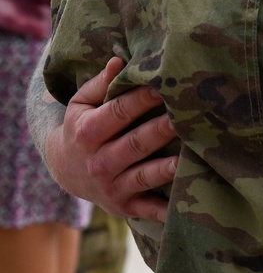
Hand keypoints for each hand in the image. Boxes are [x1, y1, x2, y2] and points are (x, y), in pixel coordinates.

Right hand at [43, 57, 177, 222]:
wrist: (64, 171)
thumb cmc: (82, 127)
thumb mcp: (81, 104)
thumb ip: (101, 83)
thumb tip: (119, 61)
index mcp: (87, 133)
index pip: (118, 113)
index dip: (142, 99)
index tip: (165, 85)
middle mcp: (99, 162)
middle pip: (135, 144)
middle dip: (160, 130)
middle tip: (185, 116)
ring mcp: (112, 186)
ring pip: (143, 176)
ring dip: (166, 168)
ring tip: (189, 155)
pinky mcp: (124, 206)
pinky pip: (146, 209)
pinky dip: (164, 211)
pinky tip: (184, 206)